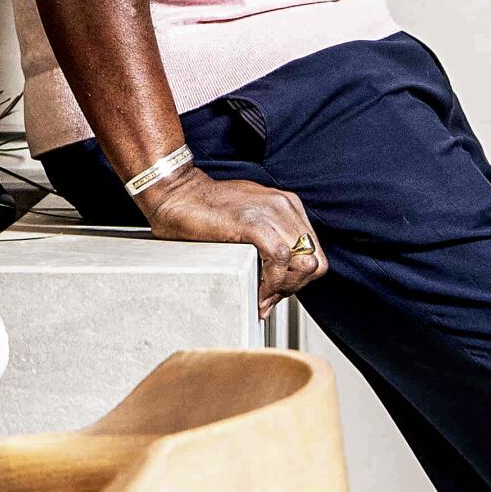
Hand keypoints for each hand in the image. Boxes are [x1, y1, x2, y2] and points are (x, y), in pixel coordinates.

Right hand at [138, 164, 327, 321]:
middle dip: (292, 286)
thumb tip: (277, 279)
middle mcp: (284, 206)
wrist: (176, 194)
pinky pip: (280, 259)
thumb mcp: (247, 222)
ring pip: (303, 263)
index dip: (297, 279)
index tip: (276, 291)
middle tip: (268, 297)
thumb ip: (268, 243)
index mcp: (287, 206)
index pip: (313, 253)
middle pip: (314, 261)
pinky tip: (257, 290)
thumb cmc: (204, 210)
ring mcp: (271, 212)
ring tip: (261, 295)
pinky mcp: (253, 222)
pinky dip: (272, 282)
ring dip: (283, 288)